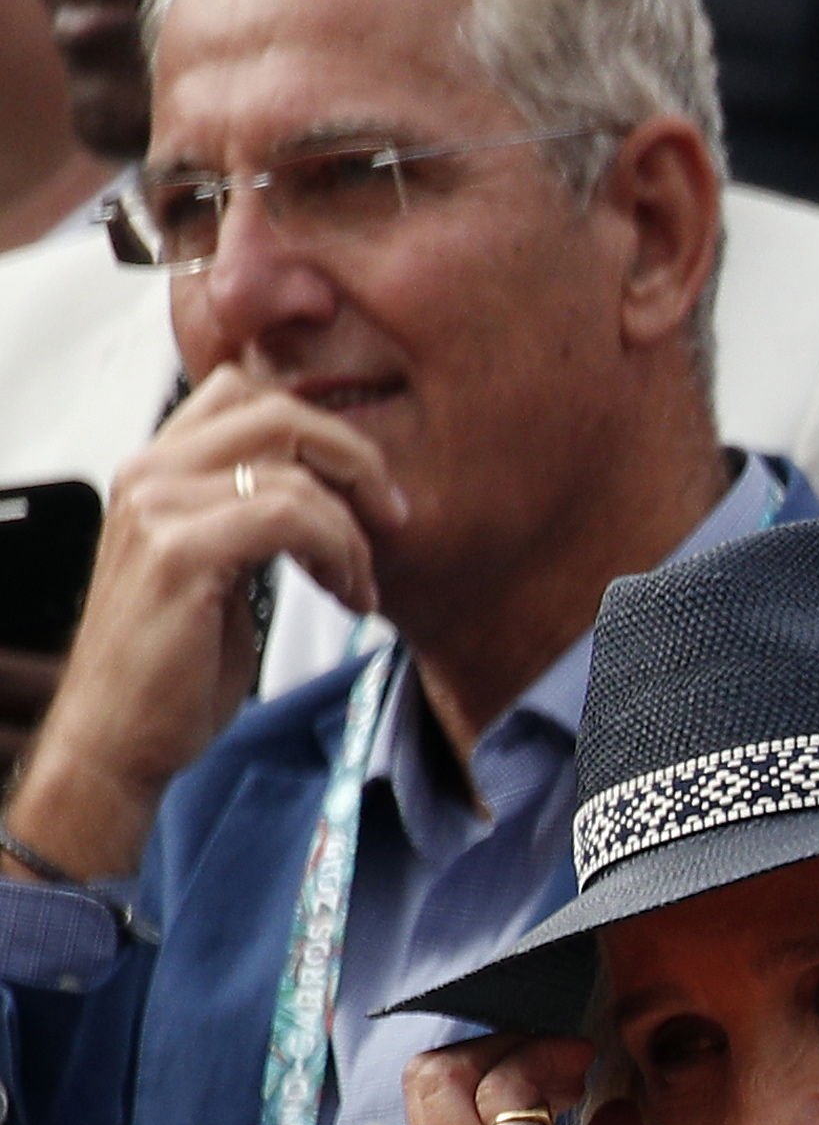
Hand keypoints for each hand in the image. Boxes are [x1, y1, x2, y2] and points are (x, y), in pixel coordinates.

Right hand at [7, 361, 406, 877]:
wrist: (120, 734)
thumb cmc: (173, 663)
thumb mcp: (220, 566)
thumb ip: (250, 511)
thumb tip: (326, 485)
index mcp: (154, 469)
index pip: (243, 390)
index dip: (319, 428)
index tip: (363, 488)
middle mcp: (147, 473)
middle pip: (277, 410)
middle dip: (355, 460)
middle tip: (392, 518)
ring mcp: (157, 507)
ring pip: (295, 471)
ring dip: (352, 531)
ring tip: (358, 584)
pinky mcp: (180, 552)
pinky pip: (290, 517)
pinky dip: (340, 554)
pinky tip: (347, 597)